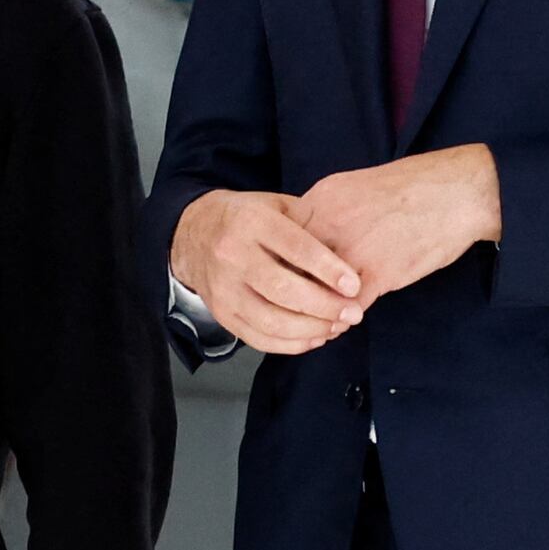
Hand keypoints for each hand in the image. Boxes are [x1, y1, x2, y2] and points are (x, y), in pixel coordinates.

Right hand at [171, 187, 366, 355]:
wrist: (195, 234)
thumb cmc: (245, 218)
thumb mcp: (275, 204)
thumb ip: (308, 224)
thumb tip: (348, 253)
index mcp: (252, 222)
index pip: (295, 248)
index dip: (328, 269)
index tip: (353, 285)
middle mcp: (233, 255)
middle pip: (282, 289)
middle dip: (324, 306)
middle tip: (352, 313)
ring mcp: (224, 288)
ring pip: (270, 320)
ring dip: (310, 329)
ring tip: (336, 327)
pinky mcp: (222, 314)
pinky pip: (258, 338)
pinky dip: (290, 344)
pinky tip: (314, 338)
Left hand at [296, 144, 500, 300]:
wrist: (456, 192)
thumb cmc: (413, 187)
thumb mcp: (356, 186)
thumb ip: (328, 212)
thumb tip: (309, 238)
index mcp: (322, 198)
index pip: (282, 239)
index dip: (281, 262)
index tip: (284, 277)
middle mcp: (330, 222)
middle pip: (293, 267)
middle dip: (293, 289)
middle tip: (294, 306)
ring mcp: (353, 249)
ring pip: (315, 292)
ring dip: (315, 311)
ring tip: (318, 320)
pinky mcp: (379, 273)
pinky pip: (346, 307)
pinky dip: (342, 319)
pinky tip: (344, 322)